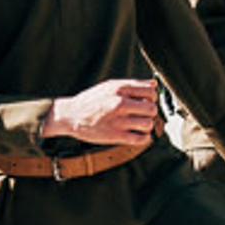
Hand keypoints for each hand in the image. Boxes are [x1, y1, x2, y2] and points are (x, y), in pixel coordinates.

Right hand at [43, 78, 157, 145]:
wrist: (71, 116)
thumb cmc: (90, 101)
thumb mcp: (109, 86)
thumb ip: (131, 85)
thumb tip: (153, 84)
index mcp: (119, 89)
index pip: (150, 91)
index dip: (152, 97)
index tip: (146, 101)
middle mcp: (120, 103)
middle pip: (152, 108)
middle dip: (150, 112)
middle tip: (144, 114)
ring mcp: (119, 120)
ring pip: (148, 124)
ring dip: (147, 125)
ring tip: (140, 124)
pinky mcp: (116, 136)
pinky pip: (141, 139)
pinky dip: (144, 138)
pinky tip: (139, 134)